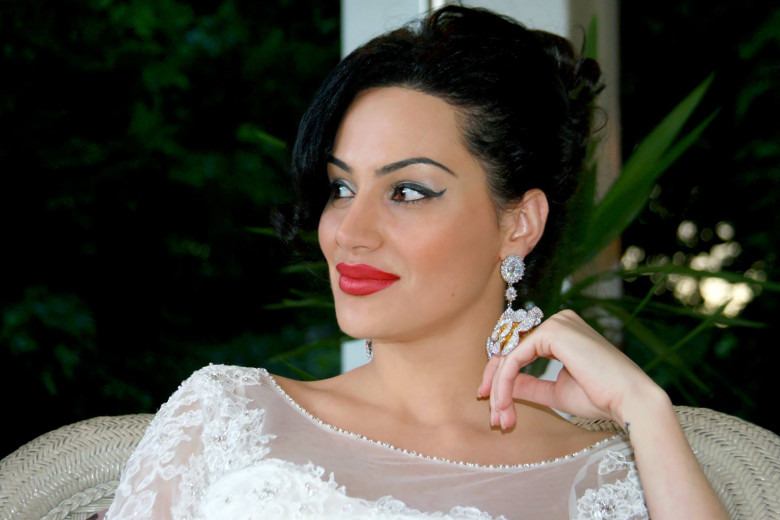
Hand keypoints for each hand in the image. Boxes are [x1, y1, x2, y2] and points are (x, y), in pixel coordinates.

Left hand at [478, 309, 662, 429]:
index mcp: (562, 332)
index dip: (500, 377)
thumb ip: (529, 385)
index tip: (494, 407)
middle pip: (510, 351)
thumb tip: (501, 386)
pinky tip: (504, 404)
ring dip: (499, 390)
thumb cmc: (600, 397)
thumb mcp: (555, 392)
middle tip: (494, 418)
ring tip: (500, 418)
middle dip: (496, 386)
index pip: (519, 350)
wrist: (629, 401)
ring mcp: (556, 323)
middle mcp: (558, 321)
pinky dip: (504, 383)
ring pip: (509, 356)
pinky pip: (514, 358)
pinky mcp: (552, 332)